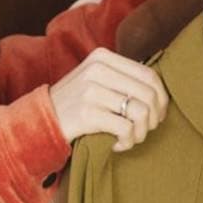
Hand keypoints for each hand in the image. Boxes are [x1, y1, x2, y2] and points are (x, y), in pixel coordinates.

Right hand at [49, 48, 168, 152]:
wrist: (40, 120)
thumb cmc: (74, 103)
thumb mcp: (94, 79)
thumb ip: (121, 77)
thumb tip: (158, 92)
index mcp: (102, 57)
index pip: (149, 74)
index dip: (161, 98)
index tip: (158, 114)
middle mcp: (97, 69)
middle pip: (148, 94)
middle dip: (153, 118)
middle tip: (145, 131)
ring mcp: (91, 90)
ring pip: (140, 112)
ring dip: (141, 132)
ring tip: (131, 139)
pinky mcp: (87, 113)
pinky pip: (125, 129)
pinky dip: (127, 141)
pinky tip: (118, 145)